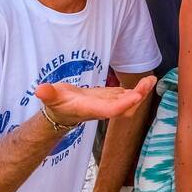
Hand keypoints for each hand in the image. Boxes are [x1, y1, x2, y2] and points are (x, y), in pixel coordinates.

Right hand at [34, 75, 155, 127]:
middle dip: (138, 97)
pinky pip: (128, 97)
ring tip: (151, 79)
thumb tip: (40, 90)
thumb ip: (48, 94)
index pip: (110, 110)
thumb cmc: (56, 104)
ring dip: (141, 92)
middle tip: (148, 82)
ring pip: (129, 102)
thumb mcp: (51, 97)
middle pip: (125, 108)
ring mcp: (109, 105)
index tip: (135, 95)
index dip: (123, 104)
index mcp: (91, 109)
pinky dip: (139, 90)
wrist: (63, 112)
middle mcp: (103, 109)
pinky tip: (147, 80)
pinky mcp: (112, 99)